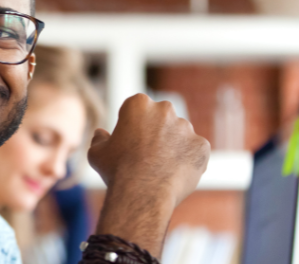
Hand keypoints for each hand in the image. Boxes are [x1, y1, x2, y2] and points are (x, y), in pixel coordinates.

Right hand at [87, 93, 209, 256]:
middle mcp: (165, 109)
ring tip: (161, 169)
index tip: (130, 141)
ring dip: (173, 146)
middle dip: (156, 131)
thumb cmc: (116, 171)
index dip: (132, 125)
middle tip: (147, 154)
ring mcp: (186, 127)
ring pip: (180, 134)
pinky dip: (188, 161)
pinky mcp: (202, 146)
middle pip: (161, 118)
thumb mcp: (96, 153)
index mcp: (138, 104)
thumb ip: (99, 139)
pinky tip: (175, 174)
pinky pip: (195, 151)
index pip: (137, 109)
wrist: (142, 193)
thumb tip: (101, 133)